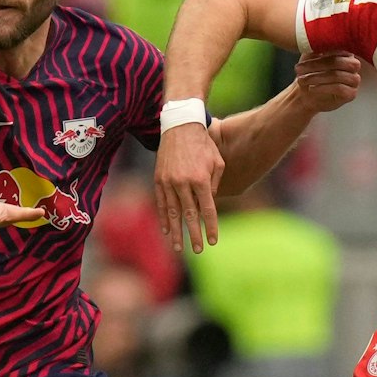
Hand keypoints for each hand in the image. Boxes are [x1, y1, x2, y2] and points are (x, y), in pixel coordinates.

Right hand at [153, 123, 223, 253]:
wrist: (180, 126)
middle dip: (194, 235)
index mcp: (201, 179)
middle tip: (198, 250)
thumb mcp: (217, 162)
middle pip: (190, 215)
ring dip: (177, 232)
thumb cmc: (204, 145)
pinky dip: (164, 218)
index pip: (208, 209)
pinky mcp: (159, 179)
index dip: (211, 226)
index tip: (214, 240)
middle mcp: (184, 183)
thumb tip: (208, 204)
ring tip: (179, 247)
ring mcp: (169, 182)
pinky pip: (161, 203)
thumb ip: (215, 185)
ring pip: (173, 213)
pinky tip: (167, 231)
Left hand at [292, 51, 362, 112]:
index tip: (304, 55)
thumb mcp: (310, 56)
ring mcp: (354, 79)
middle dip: (317, 65)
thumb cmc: (309, 73)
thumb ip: (316, 46)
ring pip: (337, 75)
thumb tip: (315, 38)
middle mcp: (353, 65)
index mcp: (345, 52)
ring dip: (317, 77)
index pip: (337, 48)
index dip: (320, 52)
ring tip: (302, 80)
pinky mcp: (351, 94)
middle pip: (338, 62)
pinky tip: (311, 88)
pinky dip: (323, 88)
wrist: (305, 95)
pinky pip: (339, 88)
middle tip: (299, 69)